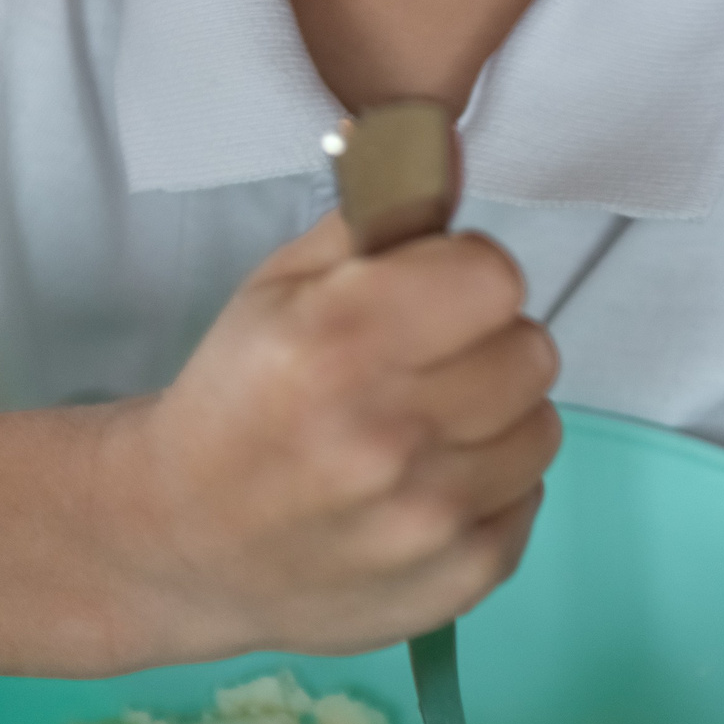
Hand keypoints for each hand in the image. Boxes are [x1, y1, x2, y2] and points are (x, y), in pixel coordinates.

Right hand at [113, 211, 559, 658]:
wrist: (181, 544)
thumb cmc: (235, 402)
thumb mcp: (279, 288)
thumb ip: (375, 212)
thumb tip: (445, 143)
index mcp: (338, 343)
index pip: (494, 276)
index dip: (462, 278)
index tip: (427, 299)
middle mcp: (387, 435)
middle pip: (531, 351)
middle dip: (483, 348)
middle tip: (423, 369)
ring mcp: (426, 519)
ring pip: (542, 428)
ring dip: (494, 422)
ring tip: (422, 433)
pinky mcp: (457, 580)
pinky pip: (530, 499)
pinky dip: (488, 491)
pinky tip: (421, 491)